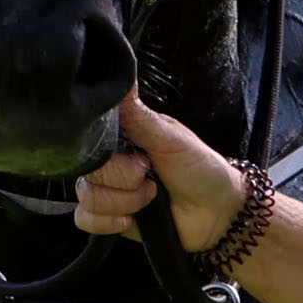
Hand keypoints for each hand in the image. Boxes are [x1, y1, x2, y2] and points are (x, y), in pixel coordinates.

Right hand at [76, 94, 234, 252]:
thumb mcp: (172, 138)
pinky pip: (86, 220)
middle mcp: (111, 160)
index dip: (112, 157)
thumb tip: (121, 80)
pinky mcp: (109, 217)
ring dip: (124, 203)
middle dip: (125, 183)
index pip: (90, 140)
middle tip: (151, 178)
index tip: (141, 159)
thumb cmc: (200, 168)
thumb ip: (140, 115)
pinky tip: (131, 219)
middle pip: (88, 173)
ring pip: (87, 198)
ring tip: (149, 198)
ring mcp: (109, 189)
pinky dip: (108, 222)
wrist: (216, 213)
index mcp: (123, 135)